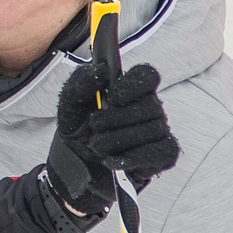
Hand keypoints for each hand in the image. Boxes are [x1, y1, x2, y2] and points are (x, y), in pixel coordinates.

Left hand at [46, 63, 179, 216]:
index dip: (134, 84)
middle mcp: (148, 108)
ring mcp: (157, 132)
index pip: (147, 75)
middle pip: (150, 105)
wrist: (74, 163)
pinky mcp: (161, 156)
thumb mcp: (70, 103)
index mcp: (129, 90)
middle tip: (95, 127)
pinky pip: (162, 152)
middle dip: (116, 119)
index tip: (114, 96)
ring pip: (153, 130)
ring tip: (98, 146)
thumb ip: (82, 82)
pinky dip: (134, 158)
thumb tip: (101, 70)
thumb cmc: (77, 129)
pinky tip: (113, 160)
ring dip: (119, 140)